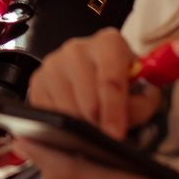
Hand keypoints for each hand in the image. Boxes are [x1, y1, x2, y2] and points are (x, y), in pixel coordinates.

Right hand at [28, 29, 152, 139]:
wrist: (96, 73)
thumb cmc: (120, 83)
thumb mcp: (141, 90)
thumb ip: (141, 105)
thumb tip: (119, 126)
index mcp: (108, 44)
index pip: (110, 80)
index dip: (114, 110)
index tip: (116, 134)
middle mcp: (77, 49)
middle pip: (88, 100)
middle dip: (99, 124)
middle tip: (107, 134)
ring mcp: (53, 64)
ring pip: (67, 111)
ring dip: (81, 127)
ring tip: (92, 127)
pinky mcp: (37, 82)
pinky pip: (48, 114)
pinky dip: (62, 126)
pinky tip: (74, 123)